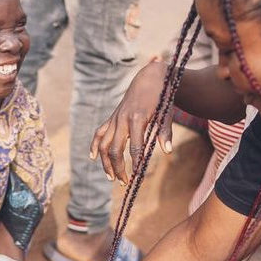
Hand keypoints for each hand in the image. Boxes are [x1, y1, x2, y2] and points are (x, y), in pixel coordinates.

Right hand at [90, 61, 169, 184]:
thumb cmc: (161, 97)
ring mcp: (115, 119)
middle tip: (125, 182)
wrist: (149, 78)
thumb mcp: (167, 113)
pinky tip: (93, 158)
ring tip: (111, 177)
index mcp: (137, 118)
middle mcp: (122, 119)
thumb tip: (167, 151)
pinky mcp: (112, 118)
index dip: (135, 163)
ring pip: (104, 144)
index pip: (135, 146)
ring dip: (105, 162)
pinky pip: (99, 133)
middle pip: (115, 149)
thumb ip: (165, 132)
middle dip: (118, 168)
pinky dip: (94, 145)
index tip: (137, 177)